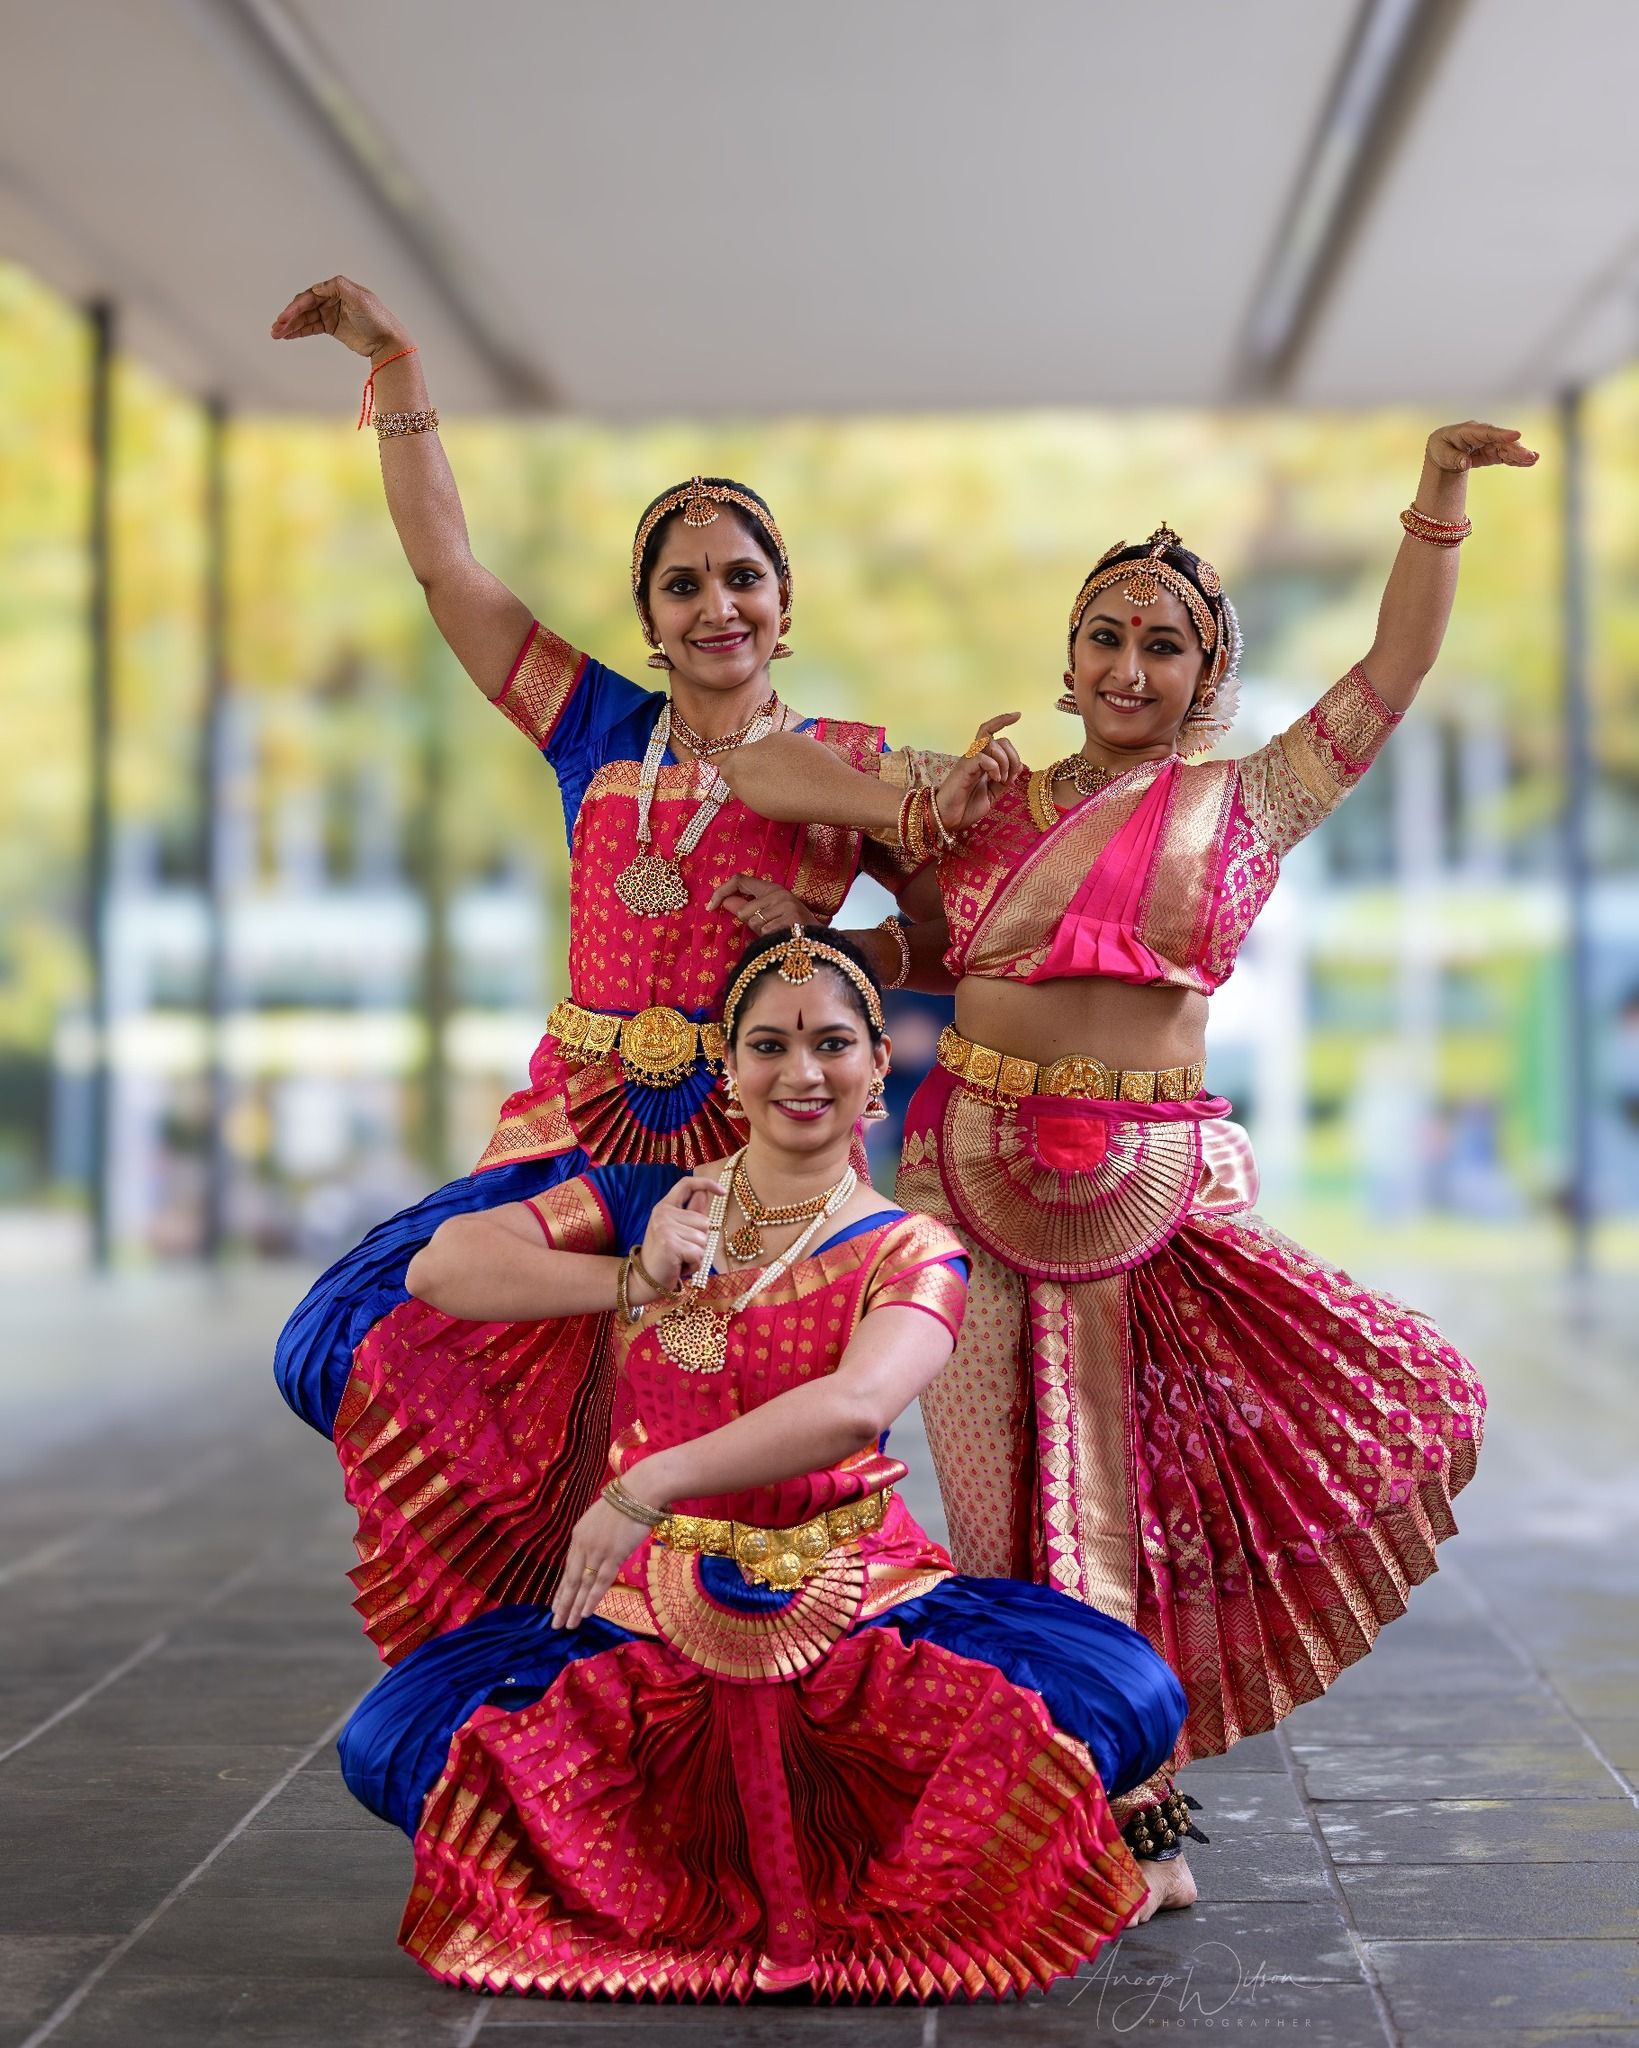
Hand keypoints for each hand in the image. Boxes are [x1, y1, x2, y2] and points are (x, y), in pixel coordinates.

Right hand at [269, 275, 407, 361]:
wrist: (388, 342)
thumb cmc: (378, 319)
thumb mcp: (360, 298)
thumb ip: (339, 287)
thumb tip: (319, 285)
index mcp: (338, 289)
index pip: (310, 296)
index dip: (296, 307)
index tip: (285, 318)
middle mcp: (332, 299)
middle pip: (305, 307)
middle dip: (289, 317)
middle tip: (276, 328)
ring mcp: (331, 313)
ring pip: (306, 318)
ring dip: (291, 325)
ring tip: (277, 334)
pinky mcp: (332, 327)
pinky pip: (312, 327)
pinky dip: (299, 331)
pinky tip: (288, 336)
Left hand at [551, 1495, 650, 1627]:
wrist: (640, 1492)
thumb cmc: (625, 1503)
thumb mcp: (599, 1520)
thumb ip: (593, 1539)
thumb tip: (592, 1557)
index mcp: (578, 1536)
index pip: (568, 1569)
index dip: (562, 1589)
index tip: (556, 1606)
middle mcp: (583, 1545)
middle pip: (570, 1580)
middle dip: (562, 1603)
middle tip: (555, 1623)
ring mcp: (598, 1550)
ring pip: (583, 1584)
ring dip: (575, 1606)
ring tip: (567, 1625)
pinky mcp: (614, 1554)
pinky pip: (601, 1581)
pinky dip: (592, 1598)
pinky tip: (585, 1612)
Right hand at [633, 1173, 724, 1298]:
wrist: (646, 1279)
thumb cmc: (667, 1256)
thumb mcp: (678, 1231)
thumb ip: (692, 1212)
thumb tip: (704, 1193)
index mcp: (665, 1207)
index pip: (686, 1185)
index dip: (707, 1184)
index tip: (723, 1191)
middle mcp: (663, 1213)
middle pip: (704, 1221)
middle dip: (699, 1241)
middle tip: (681, 1250)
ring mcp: (665, 1227)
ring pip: (703, 1239)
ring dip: (697, 1254)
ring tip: (680, 1258)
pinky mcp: (670, 1244)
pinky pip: (698, 1253)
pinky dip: (694, 1264)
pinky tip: (680, 1267)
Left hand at [707, 876, 828, 935]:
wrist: (820, 941)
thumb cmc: (793, 928)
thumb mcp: (771, 913)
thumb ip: (748, 907)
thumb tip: (724, 903)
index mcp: (773, 888)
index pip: (740, 880)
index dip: (722, 891)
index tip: (710, 906)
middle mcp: (779, 894)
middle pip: (743, 911)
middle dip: (750, 924)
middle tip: (770, 928)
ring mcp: (786, 906)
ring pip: (753, 924)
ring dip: (762, 934)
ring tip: (779, 933)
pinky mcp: (790, 920)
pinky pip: (765, 934)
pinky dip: (770, 941)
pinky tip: (783, 940)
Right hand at [933, 714, 1023, 832]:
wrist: (948, 818)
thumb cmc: (966, 806)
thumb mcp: (992, 794)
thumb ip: (1004, 780)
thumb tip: (1018, 766)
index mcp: (981, 760)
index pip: (992, 732)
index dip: (1003, 720)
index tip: (1018, 715)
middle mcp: (974, 756)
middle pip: (999, 739)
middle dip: (1013, 756)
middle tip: (1011, 776)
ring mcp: (969, 761)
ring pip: (992, 745)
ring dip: (1005, 762)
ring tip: (1002, 780)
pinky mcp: (964, 768)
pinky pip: (983, 757)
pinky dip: (995, 767)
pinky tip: (995, 780)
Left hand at [1425, 422, 1538, 472]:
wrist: (1442, 451)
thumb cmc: (1441, 448)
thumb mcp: (1442, 453)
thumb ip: (1453, 458)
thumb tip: (1465, 463)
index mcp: (1468, 431)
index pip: (1487, 432)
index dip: (1502, 434)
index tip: (1516, 435)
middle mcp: (1482, 435)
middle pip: (1501, 441)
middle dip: (1515, 448)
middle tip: (1529, 456)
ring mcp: (1489, 443)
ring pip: (1506, 448)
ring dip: (1520, 454)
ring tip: (1534, 459)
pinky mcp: (1492, 453)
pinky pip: (1506, 456)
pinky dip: (1516, 460)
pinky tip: (1529, 462)